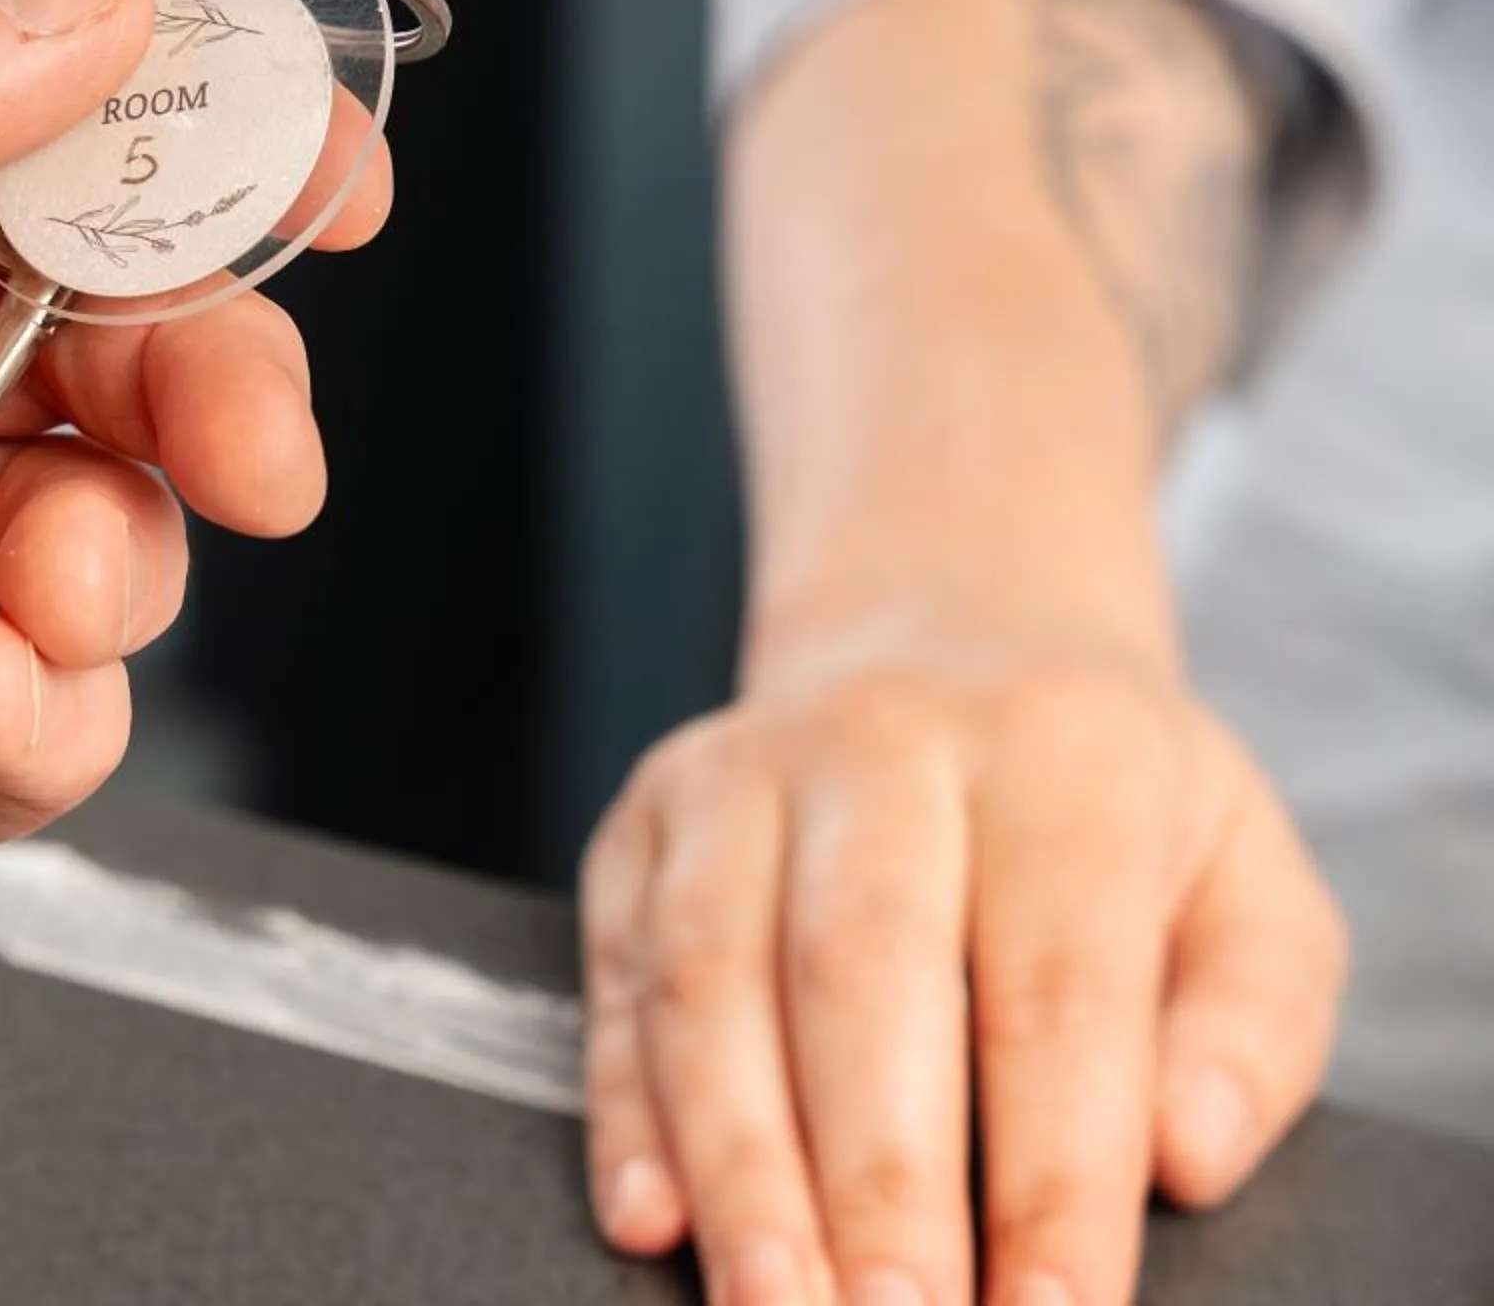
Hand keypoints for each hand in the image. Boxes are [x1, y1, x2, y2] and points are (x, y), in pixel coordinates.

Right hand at [581, 614, 1347, 1305]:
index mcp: (1057, 752)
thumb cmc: (1104, 811)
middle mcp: (879, 741)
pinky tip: (650, 1222)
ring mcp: (735, 774)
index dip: (1052, 1171)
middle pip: (862, 977)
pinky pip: (612, 977)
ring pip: (712, 981)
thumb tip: (1188, 1155)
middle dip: (877, 1185)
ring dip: (737, 1168)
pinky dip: (624, 1109)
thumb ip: (1252, 1025)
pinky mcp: (639, 823)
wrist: (943, 642)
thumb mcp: (1244, 883)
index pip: (1055, 986)